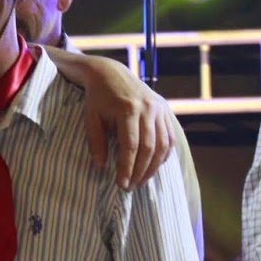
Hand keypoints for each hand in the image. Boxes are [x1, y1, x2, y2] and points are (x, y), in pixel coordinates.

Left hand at [78, 61, 172, 188]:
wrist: (111, 73)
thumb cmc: (98, 98)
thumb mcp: (91, 118)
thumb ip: (96, 143)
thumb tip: (101, 167)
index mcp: (127, 109)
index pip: (130, 146)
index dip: (127, 168)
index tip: (121, 184)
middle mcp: (148, 108)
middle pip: (149, 148)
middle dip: (140, 172)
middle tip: (130, 187)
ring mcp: (159, 109)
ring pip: (162, 145)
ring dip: (153, 167)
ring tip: (141, 181)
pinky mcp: (165, 110)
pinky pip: (170, 137)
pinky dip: (164, 154)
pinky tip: (153, 166)